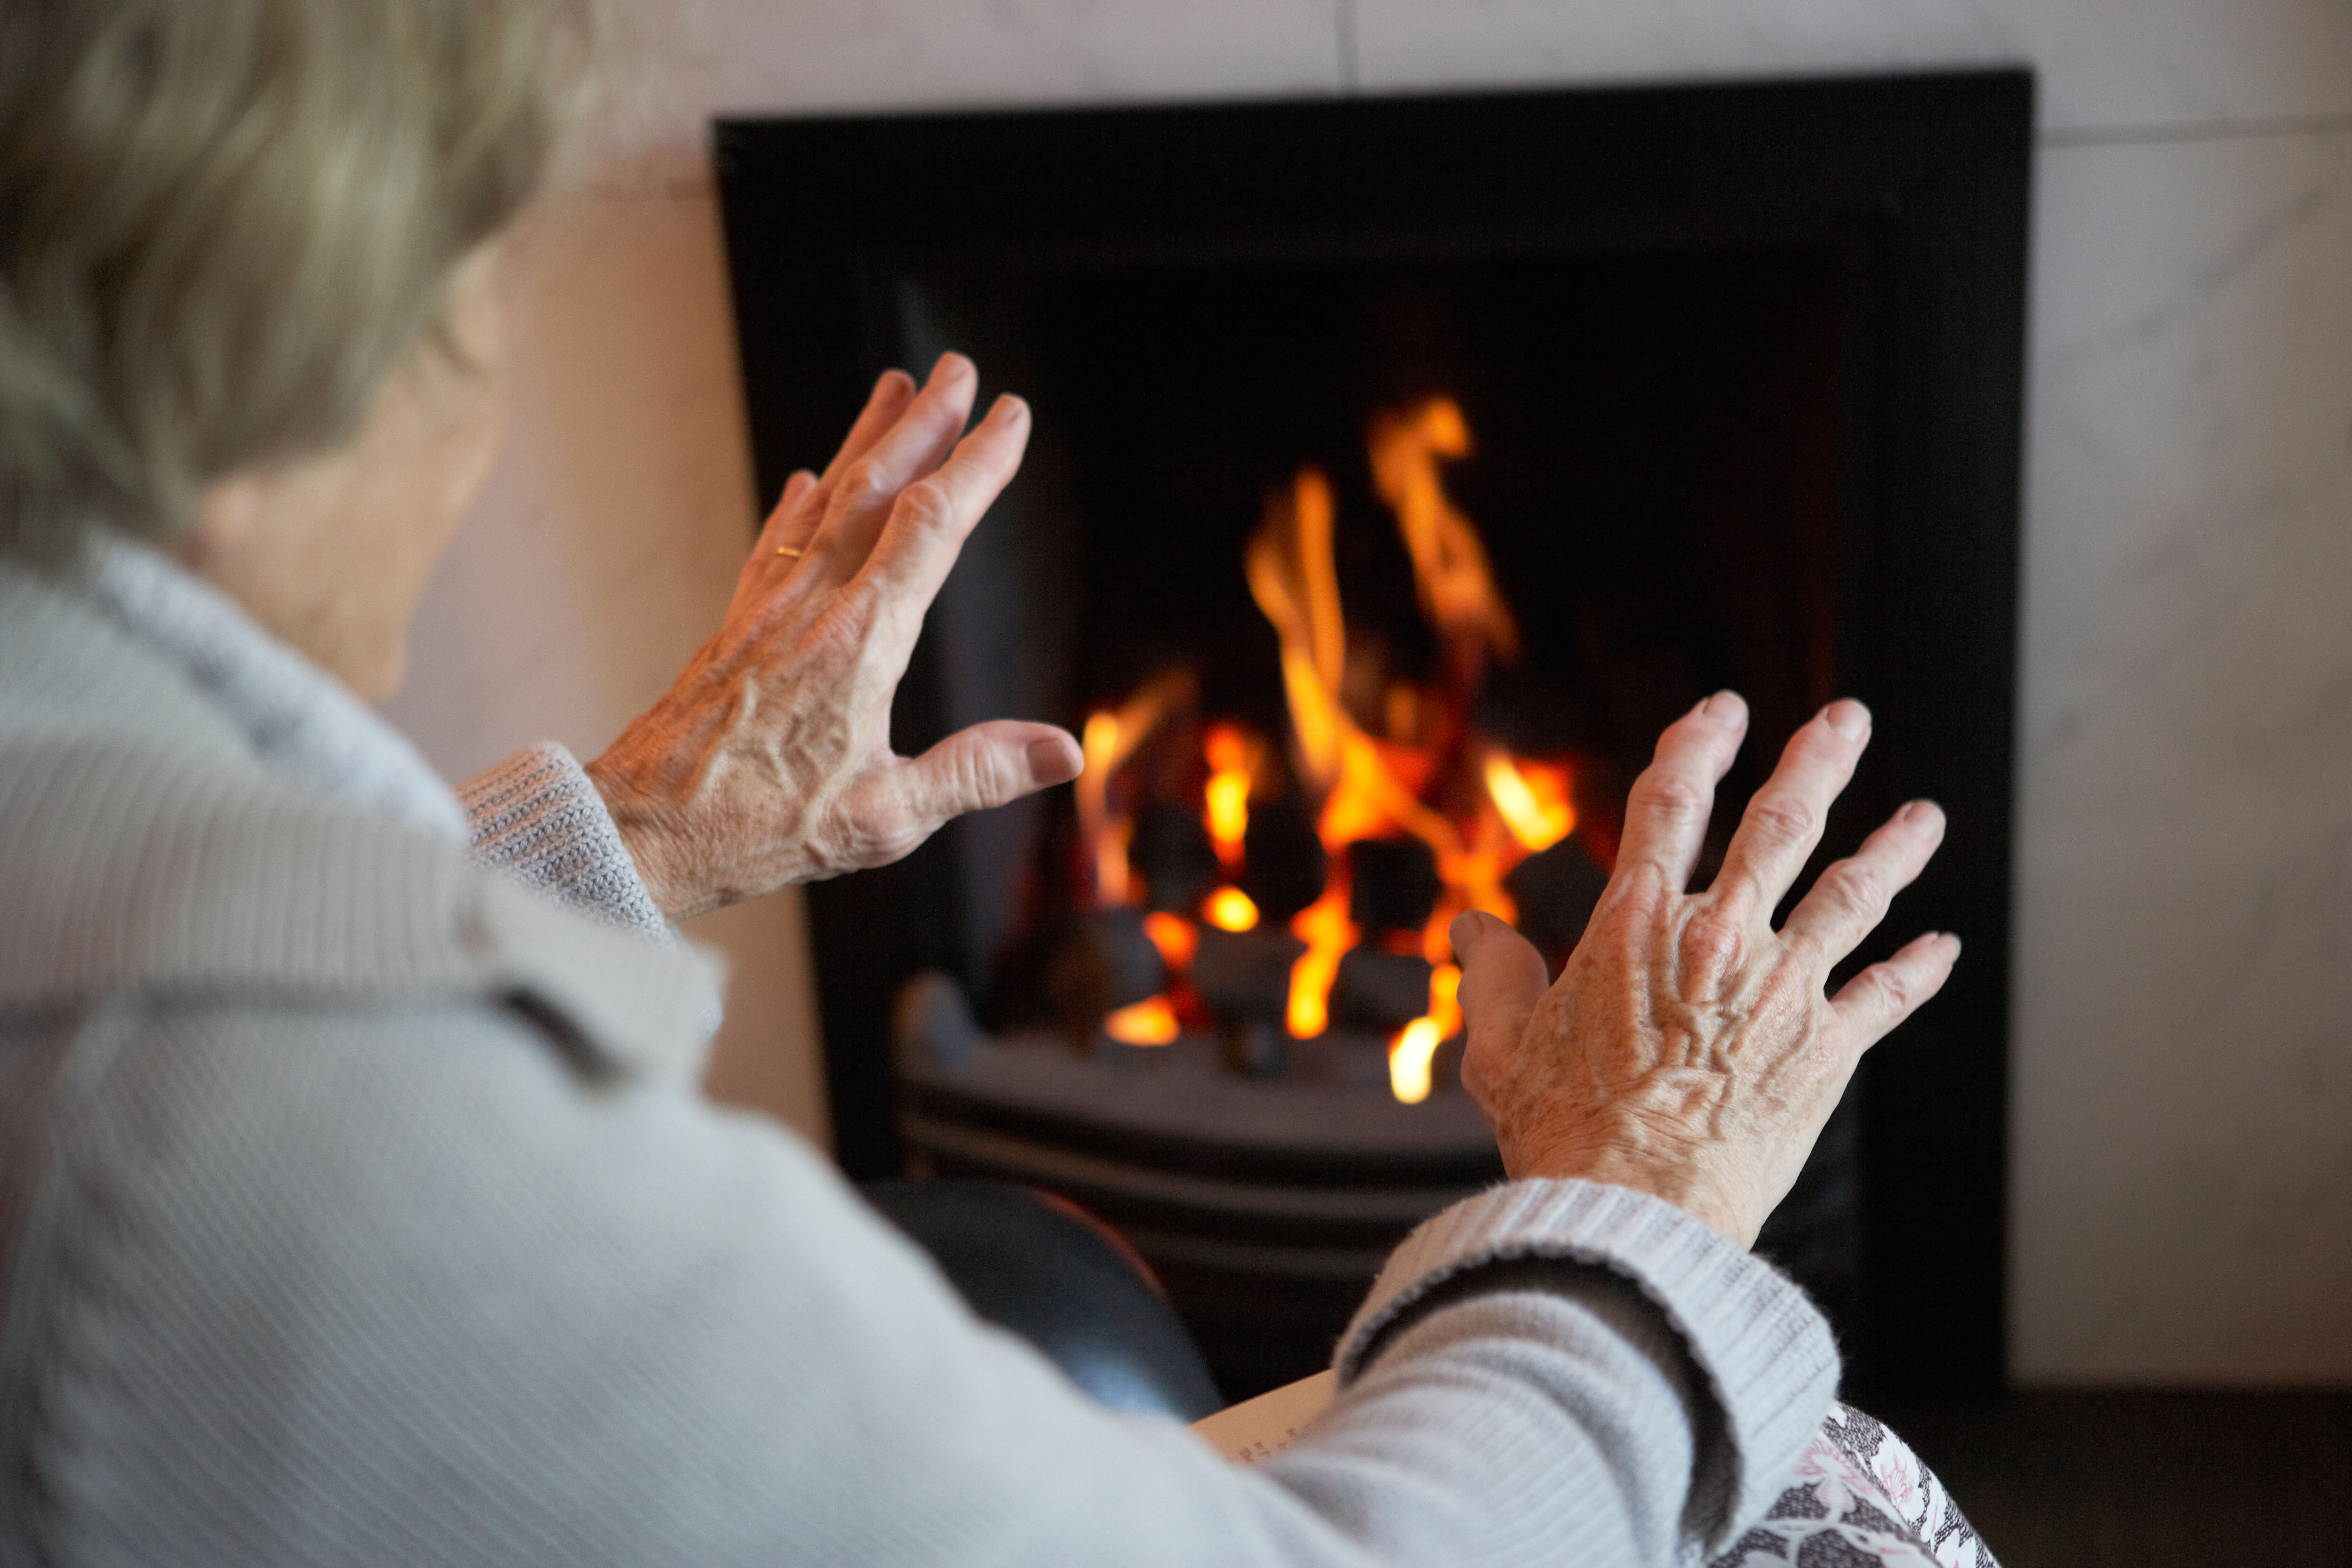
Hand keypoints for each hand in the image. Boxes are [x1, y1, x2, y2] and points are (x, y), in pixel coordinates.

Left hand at [587, 355, 1082, 920]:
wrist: (639, 828)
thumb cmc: (758, 828)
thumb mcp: (885, 818)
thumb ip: (976, 774)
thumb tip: (1064, 750)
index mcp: (861, 642)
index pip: (932, 527)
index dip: (976, 464)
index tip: (1009, 416)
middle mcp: (813, 607)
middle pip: (877, 489)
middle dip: (924, 424)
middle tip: (958, 370)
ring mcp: (768, 611)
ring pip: (824, 502)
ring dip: (865, 441)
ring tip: (895, 389)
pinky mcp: (735, 629)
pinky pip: (774, 546)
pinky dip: (799, 505)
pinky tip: (803, 482)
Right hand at [1450, 692, 1958, 1246]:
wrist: (1641, 1207)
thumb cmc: (1563, 1132)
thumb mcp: (1503, 1048)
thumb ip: (1493, 977)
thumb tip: (1475, 929)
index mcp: (1637, 925)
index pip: (1671, 803)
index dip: (1697, 745)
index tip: (1721, 712)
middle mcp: (1720, 939)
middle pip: (1779, 825)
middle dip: (1817, 762)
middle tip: (1848, 720)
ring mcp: (1782, 990)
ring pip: (1852, 894)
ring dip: (1893, 848)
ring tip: (1924, 815)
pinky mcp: (1826, 1051)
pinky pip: (1885, 995)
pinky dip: (1918, 968)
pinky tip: (1943, 945)